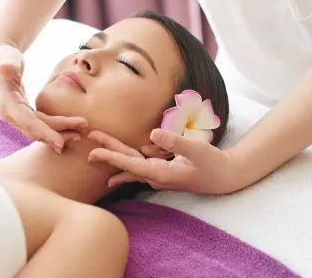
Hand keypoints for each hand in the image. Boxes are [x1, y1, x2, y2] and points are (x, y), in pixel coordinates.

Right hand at [0, 41, 86, 152]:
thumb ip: (8, 64)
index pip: (28, 122)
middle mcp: (9, 115)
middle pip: (36, 130)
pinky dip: (53, 129)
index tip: (60, 142)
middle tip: (79, 136)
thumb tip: (4, 68)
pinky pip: (39, 125)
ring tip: (79, 135)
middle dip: (57, 134)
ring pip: (38, 130)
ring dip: (58, 133)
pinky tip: (69, 131)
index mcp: (6, 103)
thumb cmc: (4, 56)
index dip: (44, 132)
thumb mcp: (6, 58)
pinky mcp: (22, 114)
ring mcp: (15, 116)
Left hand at [87, 129, 240, 193]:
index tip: (94, 152)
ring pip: (131, 166)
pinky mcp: (161, 173)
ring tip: (94, 156)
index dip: (111, 157)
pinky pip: (138, 169)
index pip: (130, 164)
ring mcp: (158, 176)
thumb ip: (175, 142)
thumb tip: (153, 134)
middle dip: (107, 155)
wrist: (224, 178)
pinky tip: (114, 174)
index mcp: (160, 173)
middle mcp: (155, 177)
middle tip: (87, 148)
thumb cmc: (212, 163)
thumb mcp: (196, 150)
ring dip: (113, 159)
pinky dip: (125, 166)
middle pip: (126, 164)